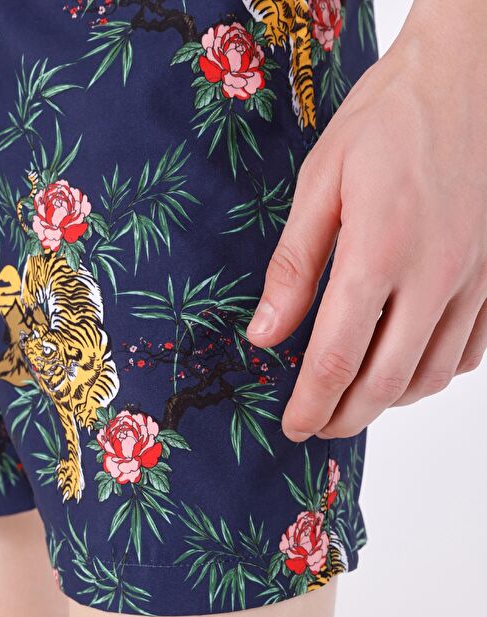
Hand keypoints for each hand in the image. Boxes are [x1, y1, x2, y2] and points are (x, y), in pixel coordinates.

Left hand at [246, 0, 486, 441]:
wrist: (473, 75)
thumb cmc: (392, 117)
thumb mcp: (322, 182)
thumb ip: (294, 266)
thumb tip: (265, 333)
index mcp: (378, 253)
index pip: (335, 358)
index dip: (310, 404)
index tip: (293, 426)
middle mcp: (433, 276)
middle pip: (386, 382)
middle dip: (346, 417)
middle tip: (319, 426)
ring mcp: (473, 280)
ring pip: (431, 375)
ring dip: (389, 402)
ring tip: (356, 400)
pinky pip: (470, 351)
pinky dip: (434, 374)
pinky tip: (409, 366)